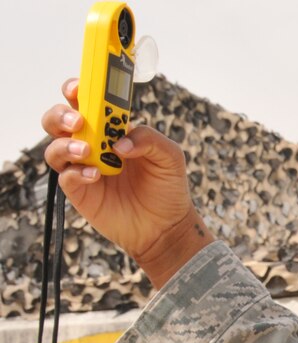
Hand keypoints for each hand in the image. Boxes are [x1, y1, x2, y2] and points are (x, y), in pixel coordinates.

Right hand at [41, 78, 211, 286]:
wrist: (166, 227)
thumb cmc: (167, 187)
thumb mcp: (170, 157)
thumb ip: (149, 139)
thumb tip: (119, 142)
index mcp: (112, 130)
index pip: (87, 103)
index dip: (77, 90)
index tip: (78, 87)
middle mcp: (92, 145)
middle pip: (59, 120)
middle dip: (61, 114)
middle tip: (79, 121)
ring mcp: (83, 167)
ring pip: (54, 146)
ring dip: (65, 144)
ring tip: (88, 152)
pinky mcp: (80, 191)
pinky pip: (64, 176)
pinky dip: (75, 172)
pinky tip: (95, 175)